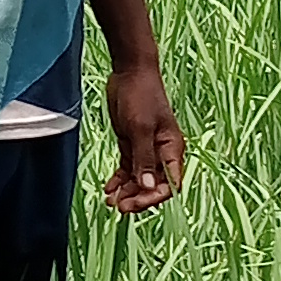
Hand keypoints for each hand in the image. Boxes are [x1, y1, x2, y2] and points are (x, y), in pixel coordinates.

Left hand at [102, 56, 185, 215]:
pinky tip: (108, 189)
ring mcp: (147, 150)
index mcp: (172, 149)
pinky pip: (129, 170)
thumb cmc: (141, 96)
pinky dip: (120, 181)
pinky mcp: (133, 146)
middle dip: (138, 198)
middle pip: (155, 186)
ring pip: (140, 180)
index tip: (135, 204)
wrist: (129, 72)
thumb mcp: (141, 128)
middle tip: (119, 207)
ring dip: (127, 192)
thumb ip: (144, 158)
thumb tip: (149, 187)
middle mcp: (162, 153)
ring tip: (110, 202)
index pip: (171, 184)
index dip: (154, 198)